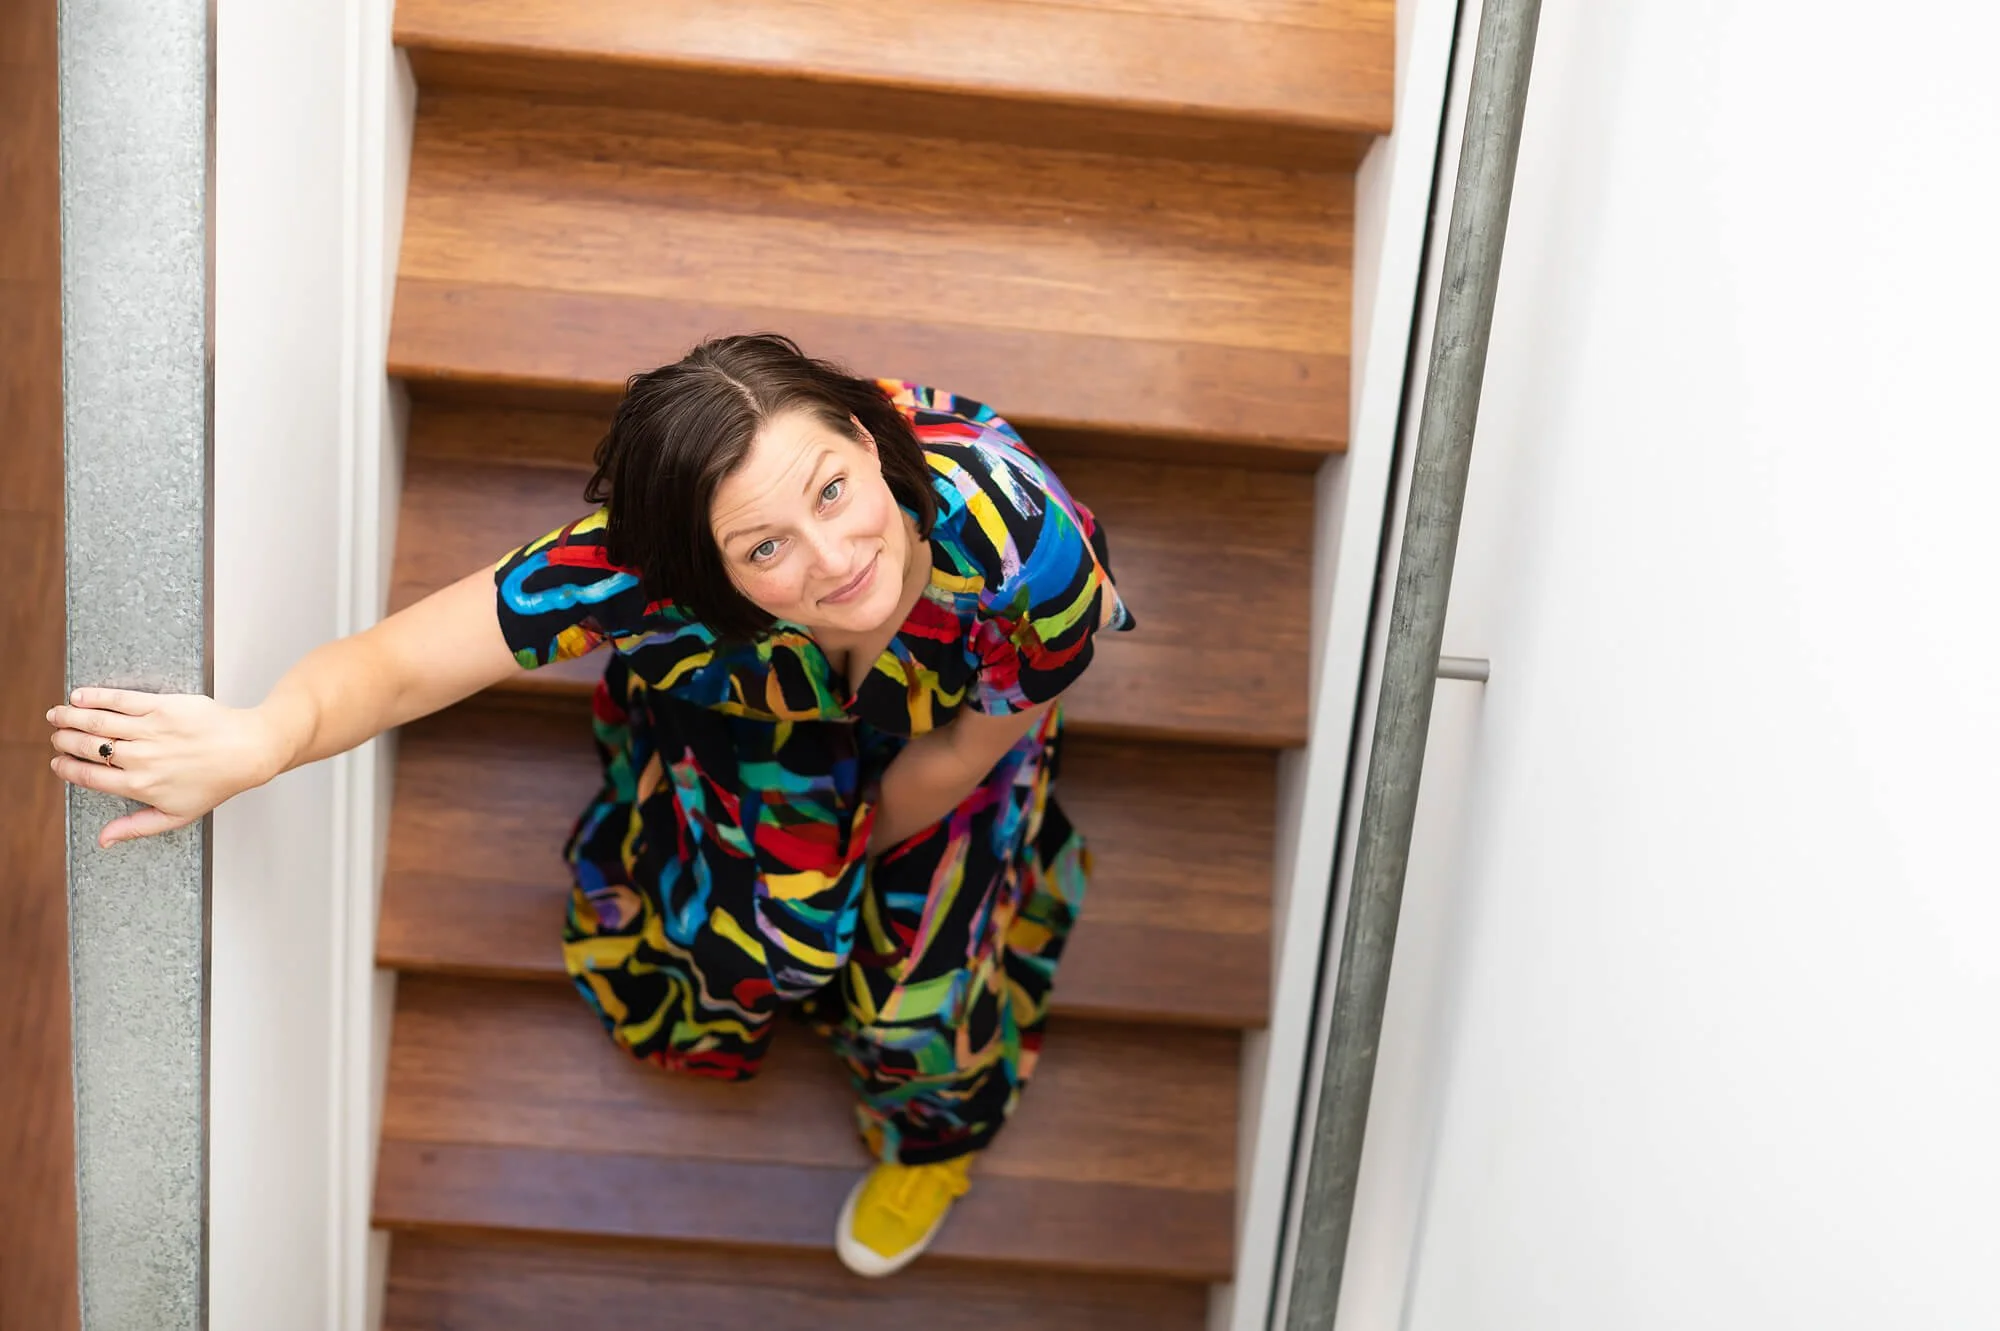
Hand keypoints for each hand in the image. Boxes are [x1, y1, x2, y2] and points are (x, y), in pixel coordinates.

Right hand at [47, 688, 284, 847]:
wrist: (248, 751)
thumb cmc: (215, 784)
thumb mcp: (177, 816)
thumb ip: (137, 827)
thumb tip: (103, 840)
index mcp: (140, 786)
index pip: (88, 776)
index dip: (66, 769)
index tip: (57, 762)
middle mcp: (141, 758)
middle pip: (87, 747)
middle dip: (64, 741)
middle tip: (57, 736)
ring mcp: (151, 730)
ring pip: (97, 722)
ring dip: (70, 716)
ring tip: (57, 714)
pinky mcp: (163, 706)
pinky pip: (121, 700)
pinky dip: (95, 697)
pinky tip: (80, 696)